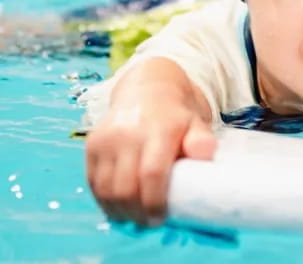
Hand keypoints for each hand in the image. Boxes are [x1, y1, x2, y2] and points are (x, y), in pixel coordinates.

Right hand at [85, 60, 215, 224]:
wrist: (148, 87)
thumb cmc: (176, 113)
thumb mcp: (196, 121)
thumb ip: (202, 139)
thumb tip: (206, 154)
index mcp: (158, 129)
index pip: (151, 174)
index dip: (154, 202)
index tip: (161, 218)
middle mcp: (128, 133)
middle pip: (125, 188)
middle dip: (136, 212)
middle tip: (148, 222)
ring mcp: (106, 139)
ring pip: (105, 190)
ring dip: (119, 210)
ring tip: (134, 217)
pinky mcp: (91, 144)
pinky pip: (93, 182)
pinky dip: (104, 200)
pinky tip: (118, 207)